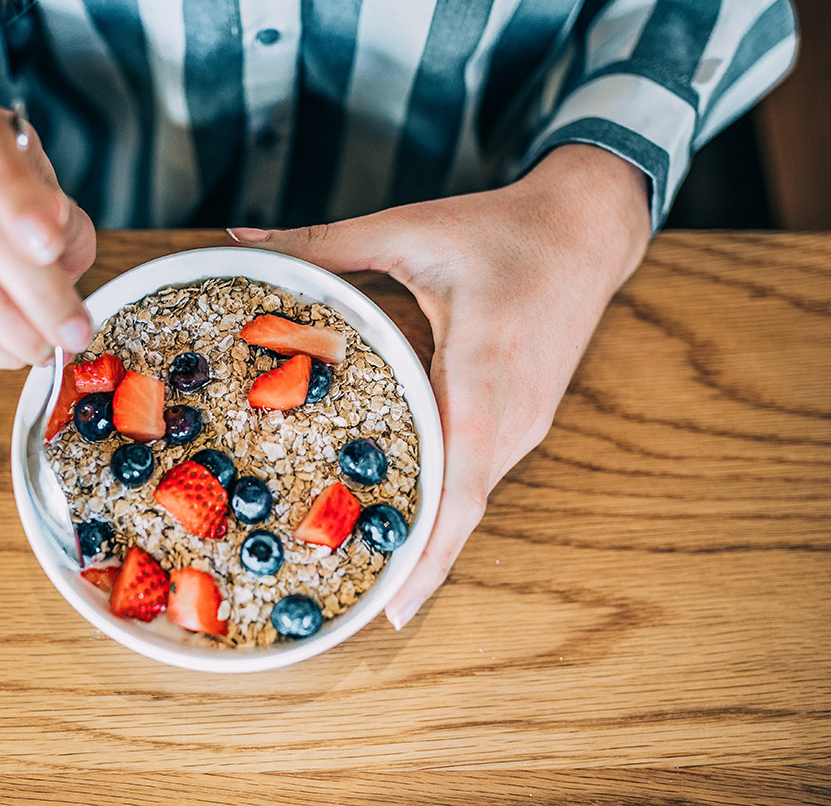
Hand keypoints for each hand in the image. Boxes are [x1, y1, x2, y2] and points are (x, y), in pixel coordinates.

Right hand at [0, 107, 96, 367]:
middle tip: (73, 332)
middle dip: (36, 289)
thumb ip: (64, 227)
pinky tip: (8, 351)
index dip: (18, 197)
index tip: (50, 245)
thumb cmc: (17, 218)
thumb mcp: (56, 211)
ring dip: (9, 323)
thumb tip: (51, 249)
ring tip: (47, 349)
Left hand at [228, 144, 650, 628]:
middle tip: (358, 602)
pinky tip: (413, 516)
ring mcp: (527, 421)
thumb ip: (324, 243)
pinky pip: (483, 475)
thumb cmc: (502, 229)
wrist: (590, 227)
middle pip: (465, 510)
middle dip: (418, 562)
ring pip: (475, 498)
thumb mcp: (408, 230)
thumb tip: (243, 237)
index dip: (430, 553)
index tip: (394, 607)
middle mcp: (513, 412)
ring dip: (434, 538)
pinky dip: (450, 506)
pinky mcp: (528, 417)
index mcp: (483, 369)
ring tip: (378, 573)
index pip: (461, 486)